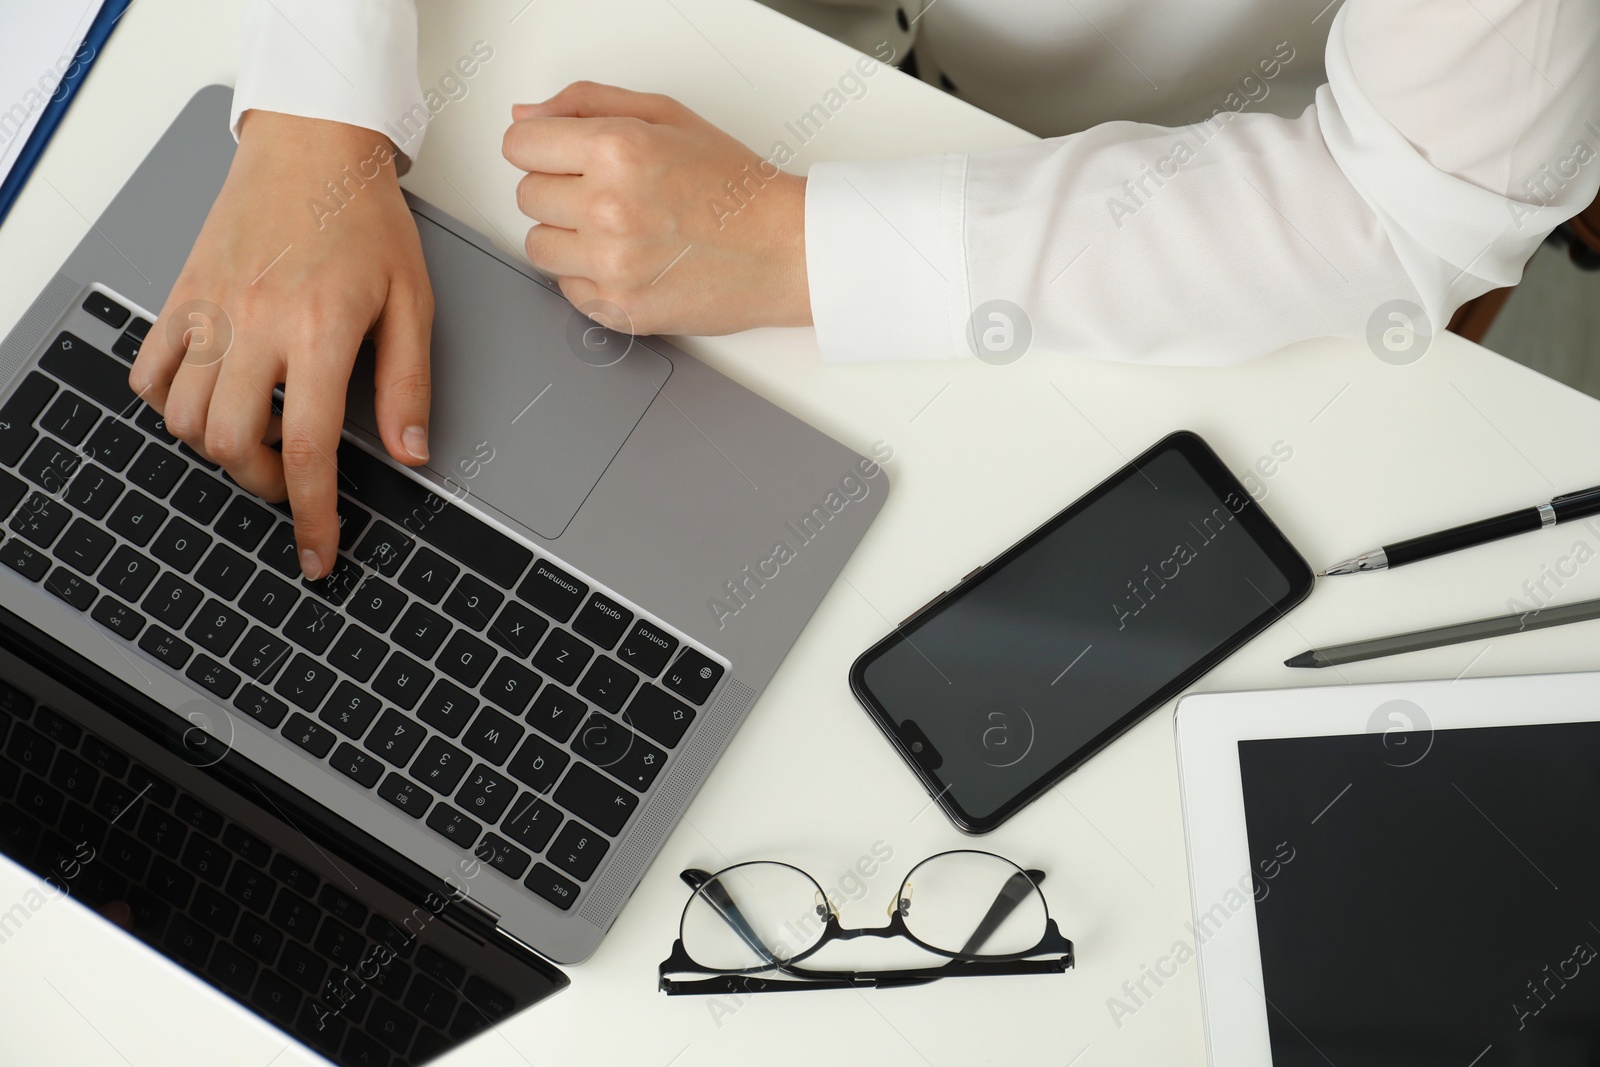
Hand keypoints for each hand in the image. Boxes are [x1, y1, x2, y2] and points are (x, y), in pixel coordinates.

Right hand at [131, 110, 433, 578]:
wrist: (313, 144)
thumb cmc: (365, 216)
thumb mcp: (412, 302)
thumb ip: (408, 384)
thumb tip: (411, 454)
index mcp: (320, 330)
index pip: (309, 448)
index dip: (312, 515)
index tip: (317, 553)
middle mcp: (255, 323)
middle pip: (231, 443)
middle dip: (264, 484)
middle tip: (295, 480)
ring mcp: (209, 310)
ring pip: (182, 417)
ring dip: (218, 448)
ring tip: (260, 435)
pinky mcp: (181, 296)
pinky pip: (149, 372)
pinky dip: (171, 404)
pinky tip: (211, 398)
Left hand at [503, 82, 808, 335]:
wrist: (784, 251)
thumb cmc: (735, 188)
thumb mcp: (666, 117)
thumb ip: (587, 105)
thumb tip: (526, 117)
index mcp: (617, 150)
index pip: (520, 146)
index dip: (540, 149)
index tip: (558, 157)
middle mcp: (608, 208)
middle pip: (527, 196)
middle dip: (560, 190)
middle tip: (607, 193)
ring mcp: (612, 265)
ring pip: (538, 246)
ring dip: (567, 236)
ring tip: (616, 229)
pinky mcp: (621, 308)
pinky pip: (567, 289)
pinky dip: (590, 277)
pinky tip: (629, 261)